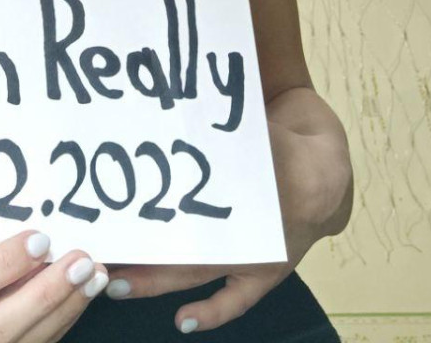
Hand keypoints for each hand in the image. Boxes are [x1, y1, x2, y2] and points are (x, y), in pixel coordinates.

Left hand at [101, 120, 334, 333]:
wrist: (329, 169)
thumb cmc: (280, 140)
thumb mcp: (251, 127)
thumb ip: (214, 129)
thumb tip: (173, 108)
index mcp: (241, 182)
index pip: (187, 195)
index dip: (149, 205)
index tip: (111, 208)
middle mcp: (244, 222)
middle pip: (183, 236)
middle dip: (139, 244)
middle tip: (100, 249)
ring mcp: (256, 253)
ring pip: (198, 270)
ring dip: (157, 278)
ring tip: (117, 285)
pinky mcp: (267, 272)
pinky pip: (238, 299)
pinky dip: (212, 312)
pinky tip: (182, 321)